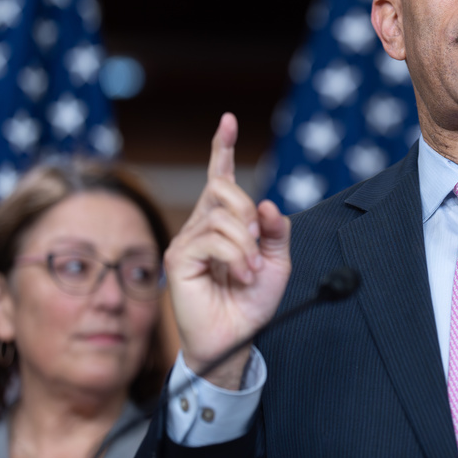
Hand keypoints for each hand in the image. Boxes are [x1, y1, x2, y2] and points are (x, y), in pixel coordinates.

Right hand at [164, 113, 291, 388]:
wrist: (237, 337)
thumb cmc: (252, 301)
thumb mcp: (277, 261)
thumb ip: (275, 230)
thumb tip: (266, 204)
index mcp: (223, 222)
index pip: (221, 177)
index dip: (223, 148)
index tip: (228, 120)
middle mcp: (200, 226)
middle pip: (223, 188)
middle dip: (247, 213)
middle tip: (257, 250)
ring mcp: (186, 241)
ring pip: (222, 217)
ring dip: (246, 246)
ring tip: (249, 272)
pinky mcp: (179, 259)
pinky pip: (212, 240)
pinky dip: (236, 256)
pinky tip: (240, 275)